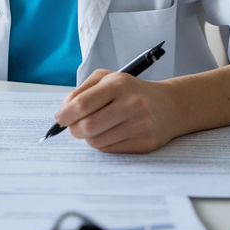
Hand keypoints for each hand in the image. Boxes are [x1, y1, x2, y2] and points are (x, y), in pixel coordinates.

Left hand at [53, 69, 180, 153]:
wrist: (169, 105)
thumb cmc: (131, 91)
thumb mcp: (107, 79)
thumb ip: (81, 91)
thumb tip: (63, 112)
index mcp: (118, 84)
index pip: (81, 104)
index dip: (65, 115)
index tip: (60, 119)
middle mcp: (131, 103)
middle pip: (87, 126)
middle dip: (74, 129)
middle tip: (75, 127)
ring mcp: (140, 124)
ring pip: (97, 141)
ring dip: (89, 137)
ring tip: (97, 128)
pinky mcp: (145, 143)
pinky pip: (111, 150)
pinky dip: (104, 144)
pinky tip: (111, 134)